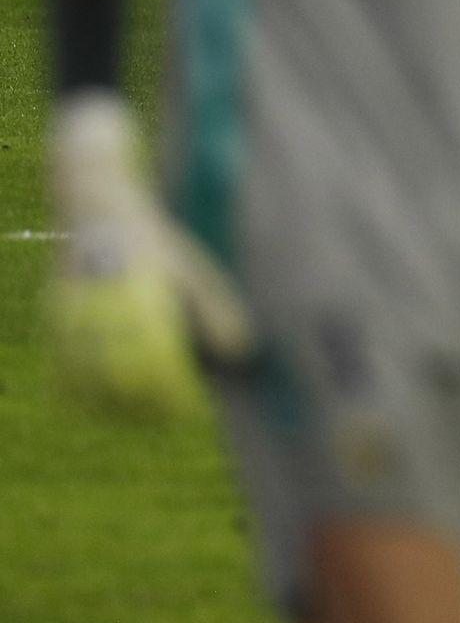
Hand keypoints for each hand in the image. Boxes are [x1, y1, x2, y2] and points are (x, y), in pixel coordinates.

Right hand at [48, 93, 254, 418]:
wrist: (98, 208)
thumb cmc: (153, 240)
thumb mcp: (191, 268)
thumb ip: (215, 310)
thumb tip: (242, 353)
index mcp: (142, 305)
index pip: (160, 372)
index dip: (177, 397)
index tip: (194, 406)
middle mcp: (105, 319)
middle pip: (123, 388)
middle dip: (149, 408)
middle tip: (170, 414)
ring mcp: (74, 323)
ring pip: (89, 387)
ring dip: (115, 407)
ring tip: (140, 413)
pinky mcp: (54, 323)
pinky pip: (62, 374)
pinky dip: (82, 394)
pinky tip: (102, 399)